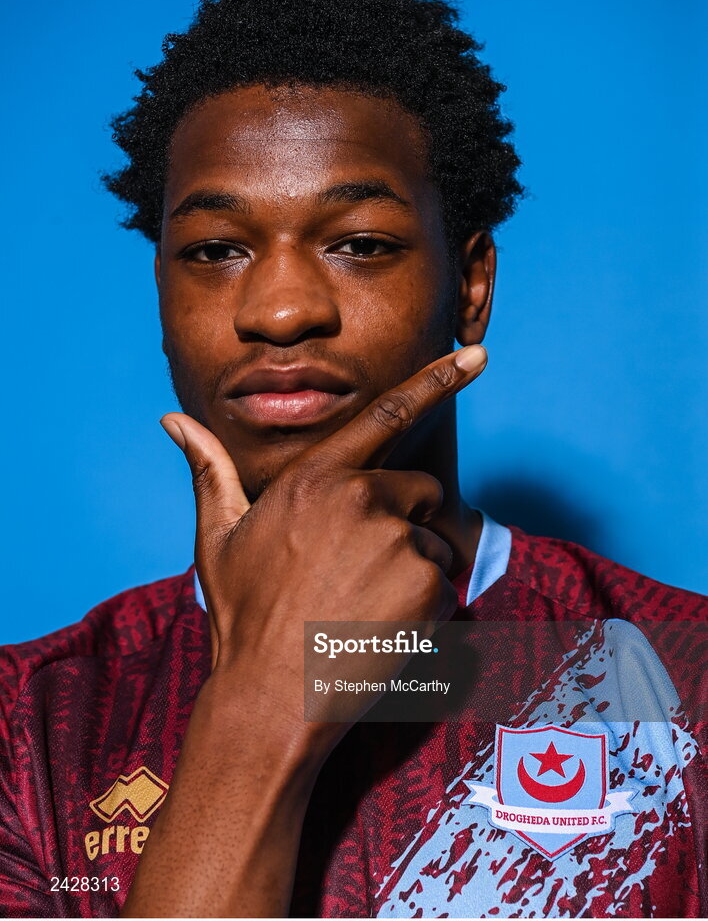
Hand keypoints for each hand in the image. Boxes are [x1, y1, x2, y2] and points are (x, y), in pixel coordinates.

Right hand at [161, 344, 486, 750]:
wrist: (270, 695)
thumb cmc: (242, 614)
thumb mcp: (218, 537)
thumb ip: (209, 469)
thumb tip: (173, 418)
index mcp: (316, 477)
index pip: (387, 415)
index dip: (437, 380)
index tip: (477, 354)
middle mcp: (362, 498)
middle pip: (417, 491)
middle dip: (400, 521)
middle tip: (357, 570)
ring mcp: (398, 541)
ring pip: (432, 540)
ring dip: (412, 565)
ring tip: (361, 604)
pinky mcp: (427, 584)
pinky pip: (444, 583)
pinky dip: (424, 604)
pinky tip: (380, 627)